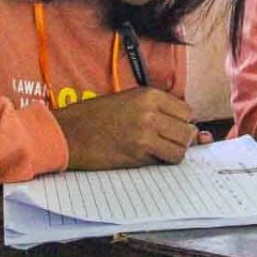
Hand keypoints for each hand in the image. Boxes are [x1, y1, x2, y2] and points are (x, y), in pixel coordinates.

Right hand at [51, 88, 198, 169]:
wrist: (67, 133)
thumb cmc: (94, 117)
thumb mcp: (129, 100)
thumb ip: (157, 109)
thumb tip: (189, 125)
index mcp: (149, 95)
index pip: (187, 111)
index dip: (182, 122)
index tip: (174, 128)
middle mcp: (150, 112)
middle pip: (187, 130)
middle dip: (182, 138)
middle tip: (168, 142)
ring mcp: (145, 133)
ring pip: (181, 147)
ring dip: (175, 151)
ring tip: (160, 150)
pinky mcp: (138, 153)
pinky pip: (167, 159)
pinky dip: (164, 161)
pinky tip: (151, 157)